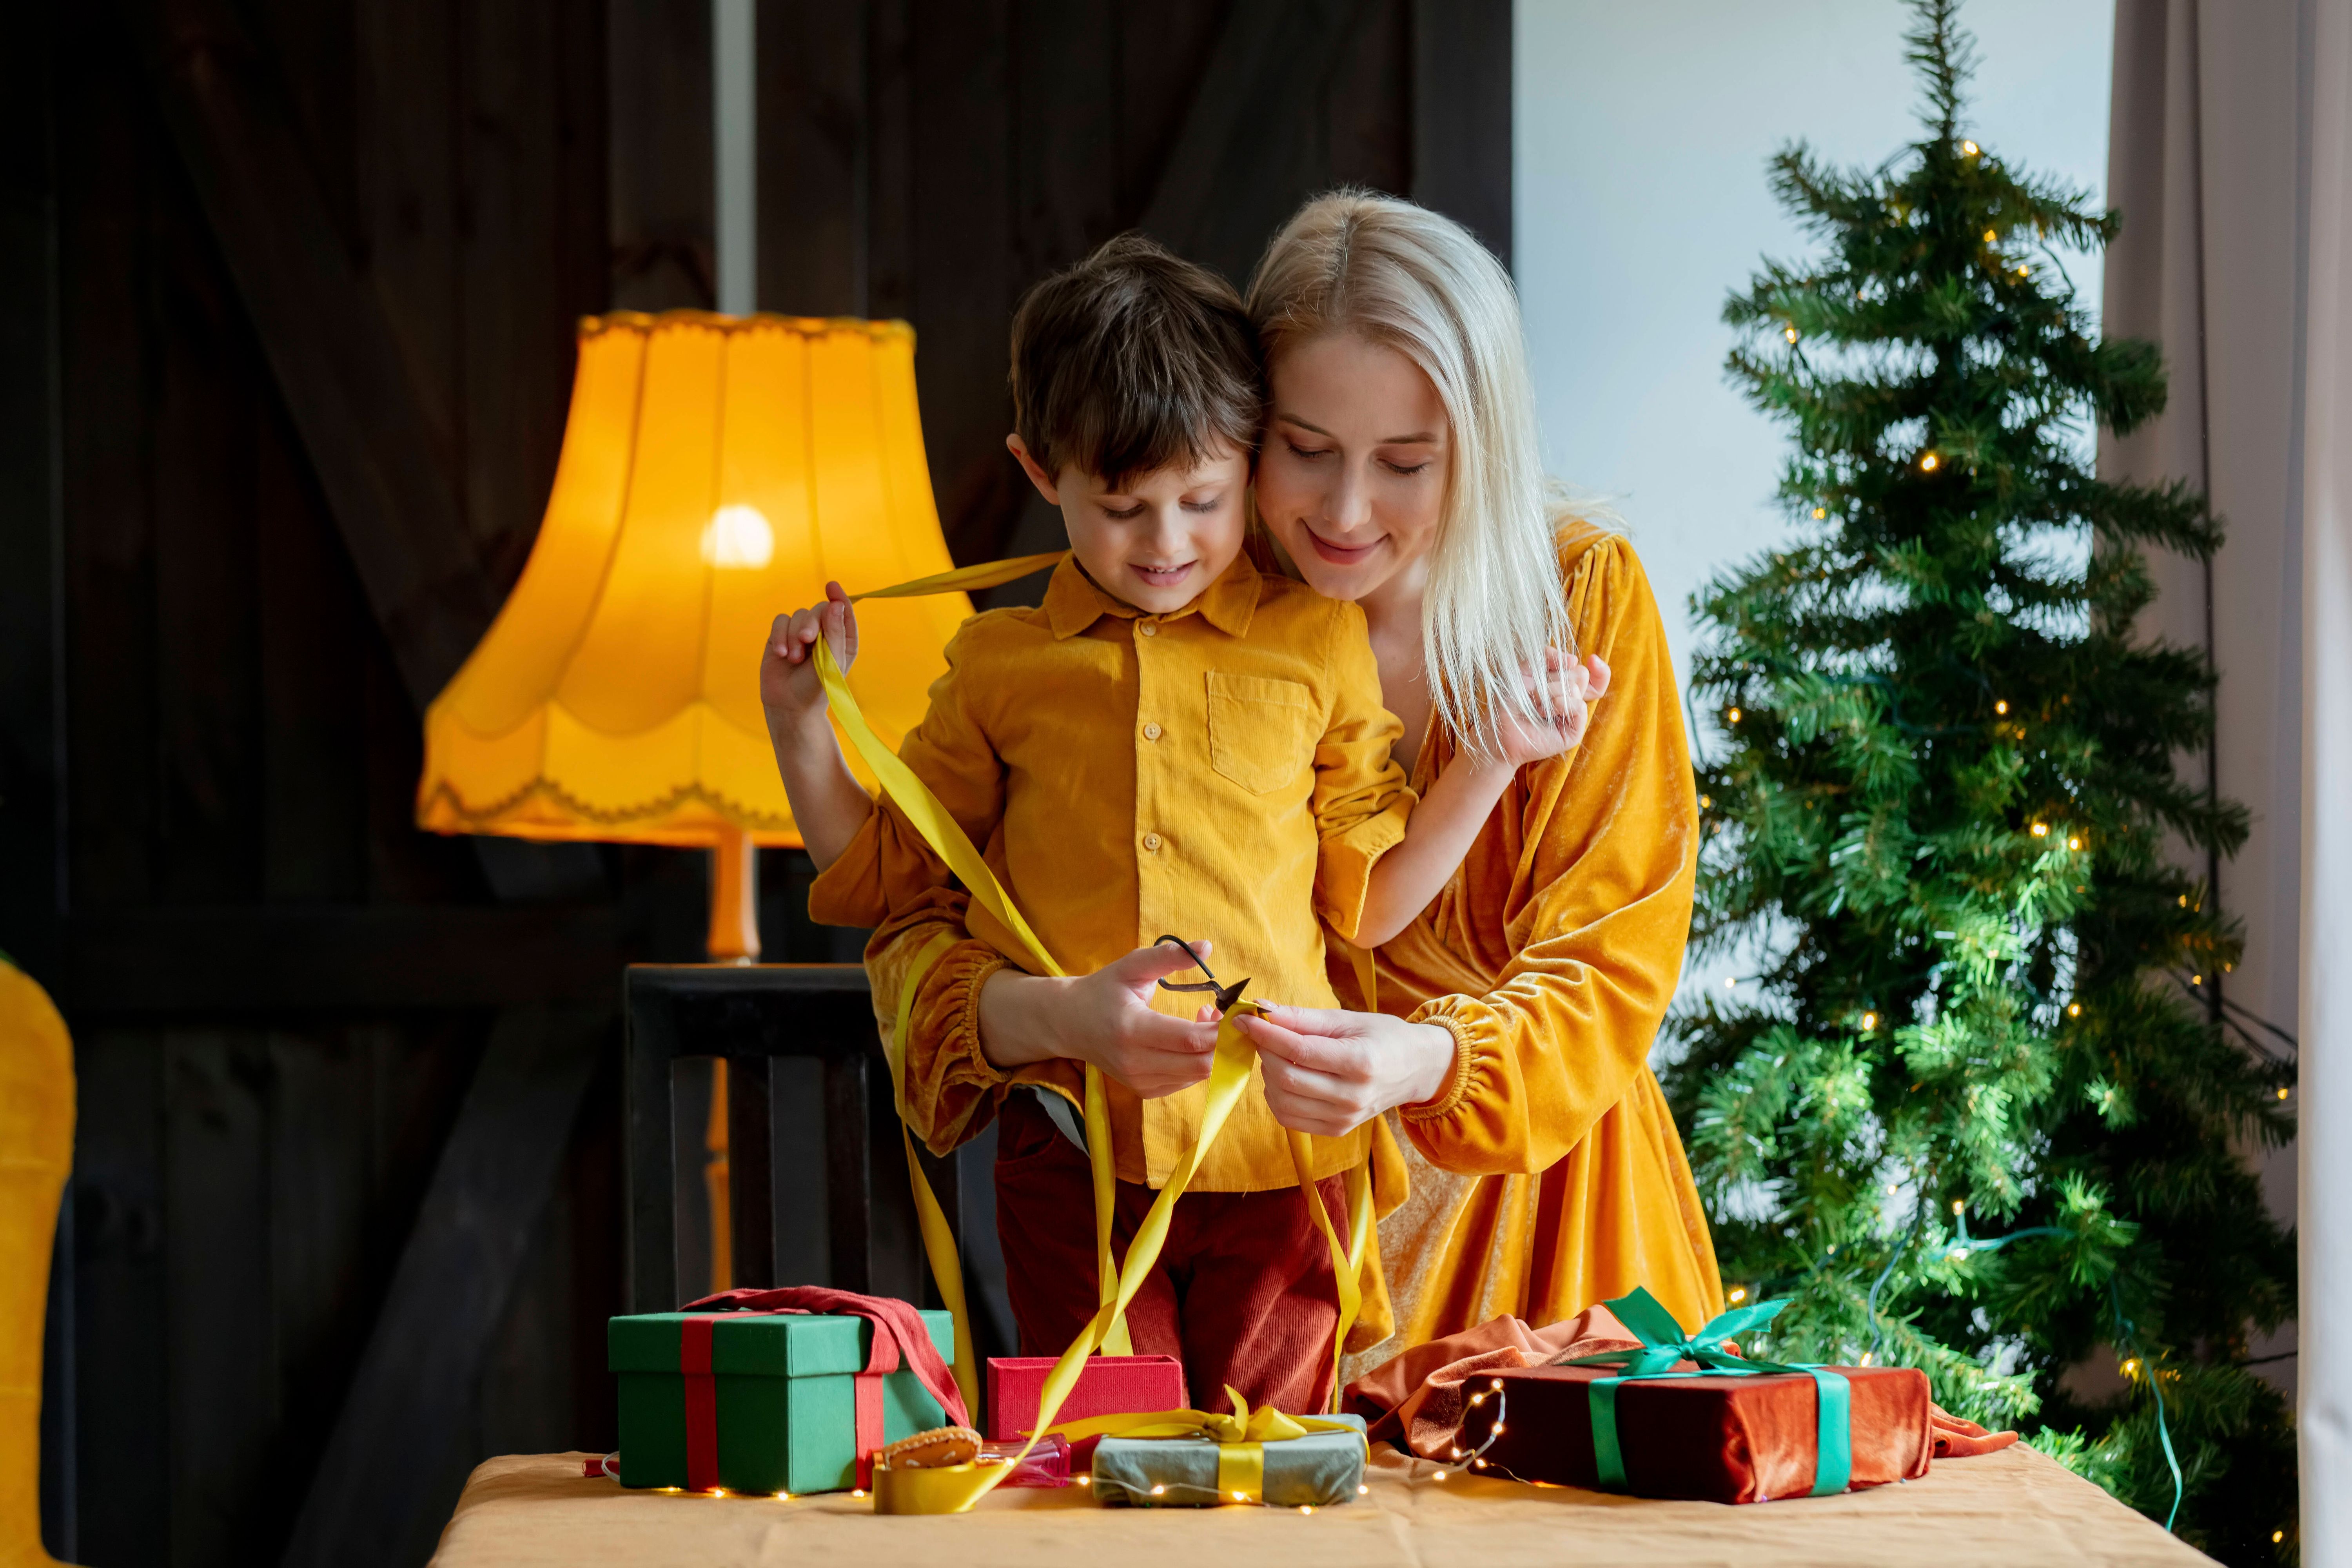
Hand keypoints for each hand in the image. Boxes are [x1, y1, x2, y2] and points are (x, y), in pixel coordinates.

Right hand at [761, 582, 857, 741]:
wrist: (790, 706)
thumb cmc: (817, 688)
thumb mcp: (832, 662)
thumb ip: (835, 632)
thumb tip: (836, 604)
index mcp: (842, 639)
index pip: (843, 611)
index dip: (839, 597)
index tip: (831, 586)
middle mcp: (823, 633)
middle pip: (818, 609)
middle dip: (811, 622)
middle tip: (806, 640)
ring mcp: (800, 634)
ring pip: (797, 615)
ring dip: (794, 635)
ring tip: (793, 659)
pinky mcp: (780, 637)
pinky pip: (780, 621)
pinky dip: (780, 635)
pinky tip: (781, 654)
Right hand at [977, 941, 1222, 1097]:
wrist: (1068, 1023)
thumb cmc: (1103, 990)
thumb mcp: (1131, 966)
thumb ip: (1167, 956)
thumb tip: (1206, 945)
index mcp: (1132, 1029)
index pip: (1189, 1038)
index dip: (1220, 1028)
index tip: (1231, 1008)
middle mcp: (1135, 1062)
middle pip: (1200, 1064)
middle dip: (1223, 1042)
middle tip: (1224, 1016)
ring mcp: (1139, 1081)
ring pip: (1197, 1076)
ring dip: (1213, 1052)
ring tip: (1206, 1021)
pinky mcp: (1144, 1091)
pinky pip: (1186, 1082)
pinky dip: (1198, 1063)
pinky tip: (1192, 1040)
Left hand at [1230, 1004, 1457, 1135]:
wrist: (1415, 1069)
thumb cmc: (1383, 1037)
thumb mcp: (1347, 1019)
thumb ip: (1303, 1018)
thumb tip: (1261, 1009)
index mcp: (1359, 1062)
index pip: (1298, 1050)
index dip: (1265, 1034)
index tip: (1244, 1019)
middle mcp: (1352, 1096)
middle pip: (1286, 1078)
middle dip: (1264, 1052)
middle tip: (1262, 1034)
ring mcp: (1344, 1118)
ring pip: (1283, 1102)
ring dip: (1267, 1075)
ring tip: (1277, 1055)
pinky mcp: (1337, 1129)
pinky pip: (1290, 1119)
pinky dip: (1277, 1097)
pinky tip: (1284, 1077)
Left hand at [1494, 649, 1610, 766]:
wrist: (1500, 727)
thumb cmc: (1510, 700)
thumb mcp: (1525, 670)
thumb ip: (1546, 657)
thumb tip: (1573, 659)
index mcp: (1564, 685)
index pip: (1591, 675)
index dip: (1599, 668)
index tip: (1593, 659)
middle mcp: (1571, 700)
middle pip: (1581, 675)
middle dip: (1554, 678)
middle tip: (1535, 693)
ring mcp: (1573, 716)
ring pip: (1575, 688)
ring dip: (1549, 692)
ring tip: (1535, 705)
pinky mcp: (1574, 731)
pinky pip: (1579, 707)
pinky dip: (1561, 704)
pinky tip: (1545, 711)